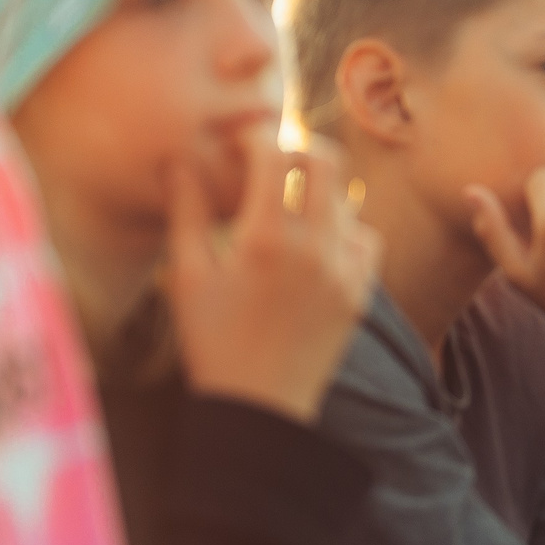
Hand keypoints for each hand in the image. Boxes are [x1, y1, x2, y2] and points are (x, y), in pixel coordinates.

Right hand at [169, 132, 380, 421]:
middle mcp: (313, 247)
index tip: (240, 142)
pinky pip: (367, 237)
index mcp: (264, 239)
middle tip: (273, 160)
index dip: (255, 136)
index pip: (274, 153)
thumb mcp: (187, 277)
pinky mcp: (361, 293)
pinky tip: (316, 243)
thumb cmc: (211, 342)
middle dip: (299, 149)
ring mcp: (344, 270)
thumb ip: (187, 213)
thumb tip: (178, 161)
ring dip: (319, 191)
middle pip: (326, 160)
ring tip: (287, 208)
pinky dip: (345, 229)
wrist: (259, 408)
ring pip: (347, 199)